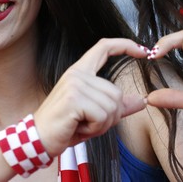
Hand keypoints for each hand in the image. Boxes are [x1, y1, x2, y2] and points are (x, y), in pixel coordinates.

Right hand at [33, 38, 147, 156]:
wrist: (39, 139)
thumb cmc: (65, 126)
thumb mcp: (95, 115)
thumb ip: (118, 106)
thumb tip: (142, 101)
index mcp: (80, 71)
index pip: (104, 47)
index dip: (125, 45)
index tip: (143, 50)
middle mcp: (77, 74)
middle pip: (116, 92)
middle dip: (110, 116)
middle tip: (88, 123)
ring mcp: (75, 85)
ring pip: (112, 106)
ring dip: (102, 124)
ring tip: (82, 125)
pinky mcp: (74, 99)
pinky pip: (102, 116)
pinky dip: (95, 128)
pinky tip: (78, 128)